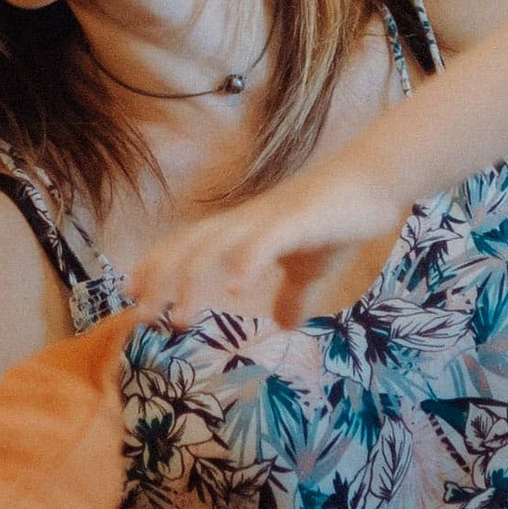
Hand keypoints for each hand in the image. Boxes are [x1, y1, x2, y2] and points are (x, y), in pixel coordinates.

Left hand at [117, 165, 408, 328]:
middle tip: (142, 318)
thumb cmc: (337, 221)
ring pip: (215, 247)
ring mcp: (269, 219)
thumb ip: (292, 295)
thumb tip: (287, 325)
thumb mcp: (310, 269)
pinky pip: (265, 240)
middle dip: (161, 281)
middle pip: (189, 248)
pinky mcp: (297, 220)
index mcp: (243, 231)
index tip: (133, 297)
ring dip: (191, 282)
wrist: (374, 183)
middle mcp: (246, 222)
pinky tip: (237, 289)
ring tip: (180, 319)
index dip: (158, 268)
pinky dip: (247, 262)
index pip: (188, 247)